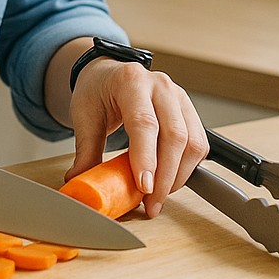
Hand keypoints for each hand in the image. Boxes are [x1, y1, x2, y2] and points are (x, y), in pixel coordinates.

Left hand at [63, 59, 207, 218]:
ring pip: (192, 142)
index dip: (146, 158)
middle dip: (165, 176)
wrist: (109, 75)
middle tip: (151, 203)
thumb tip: (79, 182)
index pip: (144, 122)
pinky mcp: (189, 111)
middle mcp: (160, 86)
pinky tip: (169, 180)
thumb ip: (85, 150)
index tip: (144, 187)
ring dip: (178, 176)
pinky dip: (188, 168)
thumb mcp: (84, 116)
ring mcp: (179, 97)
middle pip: (175, 135)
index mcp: (131, 81)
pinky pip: (199, 144)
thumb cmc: (97, 92)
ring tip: (158, 196)